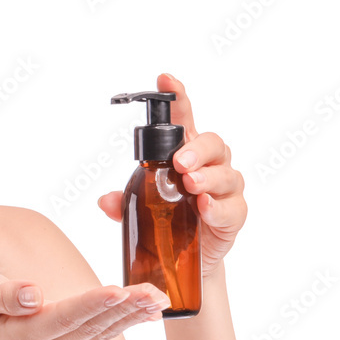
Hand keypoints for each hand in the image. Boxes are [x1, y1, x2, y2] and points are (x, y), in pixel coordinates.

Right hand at [0, 271, 168, 339]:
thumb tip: (32, 292)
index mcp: (22, 336)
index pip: (61, 317)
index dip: (89, 304)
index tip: (116, 290)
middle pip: (90, 326)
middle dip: (124, 308)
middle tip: (155, 292)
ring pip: (103, 331)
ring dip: (133, 314)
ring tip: (160, 298)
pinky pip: (104, 332)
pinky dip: (129, 320)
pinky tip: (151, 310)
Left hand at [97, 73, 246, 278]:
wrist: (187, 260)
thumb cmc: (166, 222)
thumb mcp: (139, 209)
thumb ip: (124, 201)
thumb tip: (105, 201)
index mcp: (185, 154)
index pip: (183, 119)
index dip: (177, 97)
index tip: (165, 78)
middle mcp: (209, 166)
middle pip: (213, 143)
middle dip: (196, 149)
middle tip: (179, 162)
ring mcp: (225, 190)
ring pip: (226, 173)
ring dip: (207, 177)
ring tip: (190, 185)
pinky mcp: (233, 215)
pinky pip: (232, 207)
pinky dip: (217, 206)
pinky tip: (204, 207)